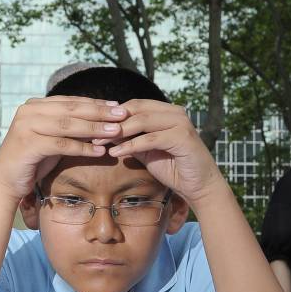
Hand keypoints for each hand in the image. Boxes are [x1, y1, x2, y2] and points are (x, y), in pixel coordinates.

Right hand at [0, 96, 128, 200]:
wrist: (5, 183)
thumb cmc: (32, 162)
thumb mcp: (53, 140)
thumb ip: (71, 129)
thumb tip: (102, 121)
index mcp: (35, 106)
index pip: (71, 101)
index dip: (95, 103)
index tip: (117, 106)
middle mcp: (29, 111)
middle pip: (72, 109)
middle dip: (100, 112)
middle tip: (122, 114)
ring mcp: (26, 126)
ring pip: (68, 125)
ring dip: (95, 128)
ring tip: (116, 131)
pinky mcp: (28, 144)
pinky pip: (62, 144)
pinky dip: (82, 147)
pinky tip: (100, 150)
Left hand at [102, 100, 224, 204]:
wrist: (198, 186)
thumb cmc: (173, 169)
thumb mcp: (146, 151)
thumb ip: (130, 139)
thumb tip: (105, 132)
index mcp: (166, 111)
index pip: (134, 105)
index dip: (113, 114)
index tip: (93, 126)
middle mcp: (175, 112)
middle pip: (136, 108)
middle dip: (112, 120)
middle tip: (92, 132)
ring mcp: (180, 123)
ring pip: (143, 120)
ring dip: (119, 131)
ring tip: (100, 142)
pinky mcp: (182, 137)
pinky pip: (150, 138)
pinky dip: (131, 145)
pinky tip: (116, 153)